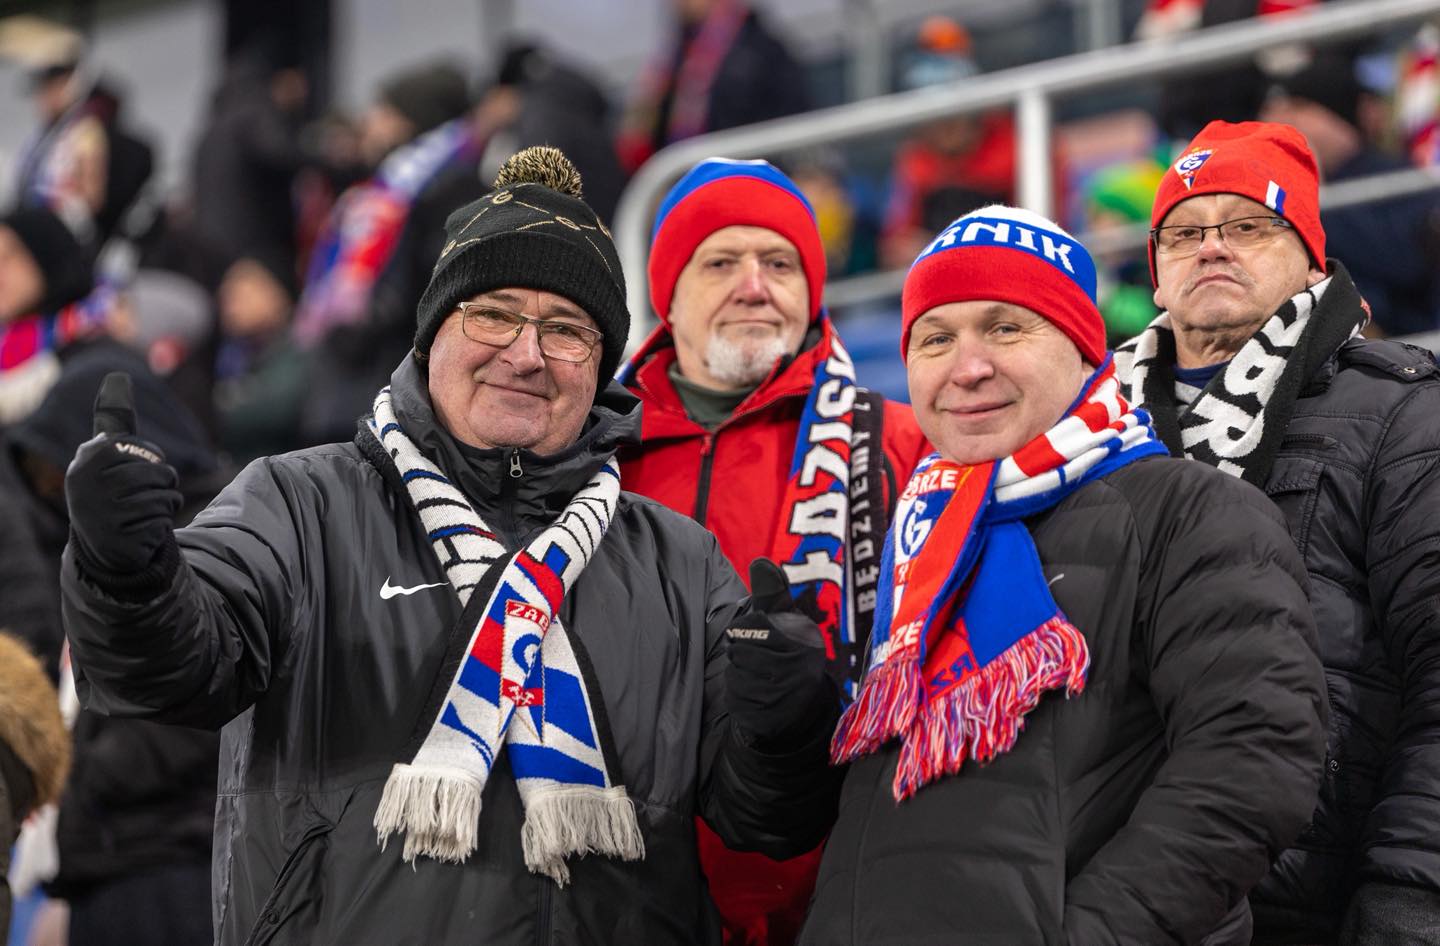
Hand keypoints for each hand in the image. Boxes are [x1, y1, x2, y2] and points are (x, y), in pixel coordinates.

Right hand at [65, 372, 181, 576]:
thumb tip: (117, 375)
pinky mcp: (118, 536)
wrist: (104, 543)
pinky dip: (161, 524)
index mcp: (89, 457)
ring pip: (164, 496)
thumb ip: (115, 419)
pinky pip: (163, 519)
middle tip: (142, 495)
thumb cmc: (111, 490)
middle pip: (159, 473)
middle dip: (163, 484)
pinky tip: (143, 529)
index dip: (151, 461)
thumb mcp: (108, 454)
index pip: (146, 451)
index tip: (135, 470)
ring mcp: (101, 510)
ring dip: (165, 504)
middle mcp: (89, 482)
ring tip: (144, 511)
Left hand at [726, 558, 830, 747]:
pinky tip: (754, 696)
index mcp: (805, 638)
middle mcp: (802, 667)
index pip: (754, 624)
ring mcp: (788, 695)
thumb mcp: (787, 620)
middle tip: (754, 659)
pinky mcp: (773, 717)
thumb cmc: (788, 654)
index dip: (746, 630)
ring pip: (736, 675)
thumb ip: (772, 594)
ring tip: (756, 677)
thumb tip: (760, 562)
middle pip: (741, 651)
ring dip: (737, 675)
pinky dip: (737, 696)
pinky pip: (737, 699)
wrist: (801, 710)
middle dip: (740, 654)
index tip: (757, 636)